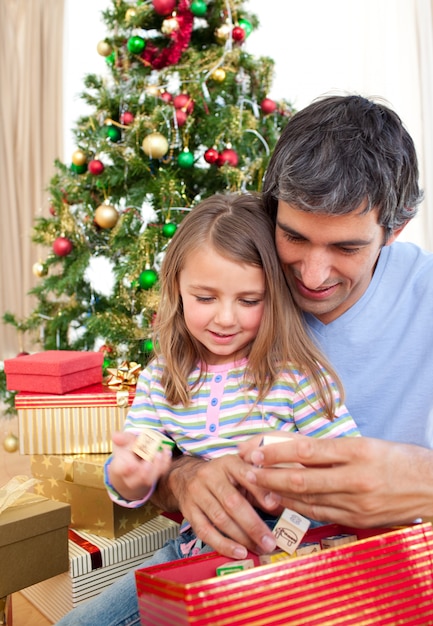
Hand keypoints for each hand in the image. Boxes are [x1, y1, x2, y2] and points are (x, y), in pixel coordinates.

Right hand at [108, 431, 171, 501]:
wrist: (133, 464)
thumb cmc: (127, 451)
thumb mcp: (123, 443)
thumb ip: (122, 439)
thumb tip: (115, 436)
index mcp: (118, 468)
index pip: (119, 470)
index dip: (126, 469)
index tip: (132, 465)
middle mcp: (129, 478)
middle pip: (135, 480)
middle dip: (144, 471)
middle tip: (150, 458)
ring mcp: (142, 480)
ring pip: (148, 480)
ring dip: (156, 467)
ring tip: (159, 454)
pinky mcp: (155, 477)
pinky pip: (160, 474)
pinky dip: (165, 463)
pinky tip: (167, 451)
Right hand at [153, 453, 279, 558]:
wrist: (186, 476)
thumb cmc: (221, 476)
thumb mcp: (240, 472)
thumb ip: (259, 487)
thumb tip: (281, 506)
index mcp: (228, 462)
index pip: (245, 474)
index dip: (259, 490)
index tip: (273, 505)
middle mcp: (210, 476)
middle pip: (232, 502)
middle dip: (253, 525)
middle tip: (270, 541)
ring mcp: (197, 493)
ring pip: (220, 519)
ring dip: (242, 538)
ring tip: (258, 548)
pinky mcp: (189, 511)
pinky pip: (205, 531)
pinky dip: (223, 544)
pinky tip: (238, 552)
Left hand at [240, 435, 432, 526]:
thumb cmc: (401, 460)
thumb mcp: (368, 444)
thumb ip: (333, 448)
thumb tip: (296, 447)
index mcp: (358, 451)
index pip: (307, 451)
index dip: (276, 452)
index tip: (256, 450)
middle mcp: (355, 478)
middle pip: (301, 479)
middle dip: (269, 476)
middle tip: (248, 470)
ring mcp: (357, 503)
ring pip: (307, 499)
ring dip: (279, 494)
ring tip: (258, 487)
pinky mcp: (358, 519)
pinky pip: (321, 513)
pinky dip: (299, 507)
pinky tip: (284, 502)